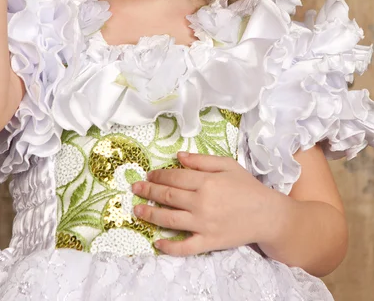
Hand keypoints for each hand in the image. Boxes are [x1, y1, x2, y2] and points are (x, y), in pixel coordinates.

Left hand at [132, 151, 279, 256]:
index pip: (174, 177)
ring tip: (137, 210)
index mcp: (206, 181)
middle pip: (168, 197)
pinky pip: (185, 247)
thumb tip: (178, 156)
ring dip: (150, 215)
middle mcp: (202, 202)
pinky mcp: (209, 242)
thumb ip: (201, 160)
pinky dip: (170, 246)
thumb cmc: (247, 187)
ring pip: (170, 220)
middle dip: (148, 192)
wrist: (267, 215)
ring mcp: (204, 224)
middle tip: (135, 189)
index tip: (149, 175)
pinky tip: (158, 243)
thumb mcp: (227, 165)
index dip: (158, 176)